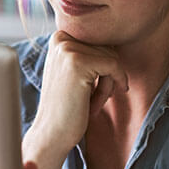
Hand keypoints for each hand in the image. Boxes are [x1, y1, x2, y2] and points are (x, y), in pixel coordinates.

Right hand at [22, 31, 127, 168]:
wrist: (51, 133)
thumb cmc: (67, 106)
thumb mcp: (74, 71)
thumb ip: (89, 51)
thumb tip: (117, 35)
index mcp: (59, 36)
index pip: (101, 41)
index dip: (102, 67)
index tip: (89, 87)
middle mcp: (60, 37)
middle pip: (108, 47)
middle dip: (106, 74)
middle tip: (89, 97)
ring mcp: (67, 48)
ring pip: (112, 56)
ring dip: (108, 82)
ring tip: (89, 101)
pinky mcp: (78, 62)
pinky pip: (114, 65)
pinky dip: (114, 84)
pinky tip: (96, 103)